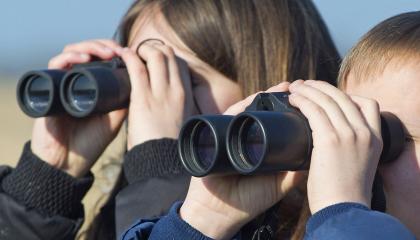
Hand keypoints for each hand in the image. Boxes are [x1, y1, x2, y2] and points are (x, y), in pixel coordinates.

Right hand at [31, 40, 126, 177]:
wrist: (68, 163)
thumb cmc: (91, 143)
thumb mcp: (115, 119)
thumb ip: (125, 102)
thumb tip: (143, 81)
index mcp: (93, 86)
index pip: (100, 58)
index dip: (113, 51)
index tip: (129, 52)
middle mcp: (77, 81)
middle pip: (87, 51)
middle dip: (102, 45)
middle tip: (116, 50)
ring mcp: (63, 84)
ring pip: (72, 53)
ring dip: (88, 47)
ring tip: (103, 52)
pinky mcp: (50, 89)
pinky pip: (54, 66)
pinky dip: (67, 58)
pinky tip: (81, 58)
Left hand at [119, 42, 195, 149]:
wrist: (163, 163)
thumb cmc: (169, 147)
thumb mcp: (181, 124)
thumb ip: (176, 110)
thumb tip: (167, 105)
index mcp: (187, 96)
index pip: (180, 64)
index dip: (165, 56)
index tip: (152, 59)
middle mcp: (178, 90)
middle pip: (169, 54)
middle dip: (153, 48)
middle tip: (139, 55)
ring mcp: (161, 93)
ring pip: (156, 54)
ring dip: (142, 49)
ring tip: (131, 54)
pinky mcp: (144, 98)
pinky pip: (137, 67)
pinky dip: (129, 57)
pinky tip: (122, 56)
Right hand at [179, 82, 304, 239]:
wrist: (220, 211)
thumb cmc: (249, 201)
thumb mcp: (279, 186)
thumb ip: (295, 172)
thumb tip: (317, 153)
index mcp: (263, 146)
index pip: (279, 123)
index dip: (294, 111)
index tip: (312, 100)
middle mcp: (248, 137)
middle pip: (266, 111)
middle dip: (282, 98)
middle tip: (301, 86)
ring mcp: (233, 134)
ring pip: (251, 108)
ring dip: (267, 95)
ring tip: (286, 86)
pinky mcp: (218, 133)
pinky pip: (231, 115)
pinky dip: (244, 104)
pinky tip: (259, 96)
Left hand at [288, 80, 382, 212]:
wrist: (343, 210)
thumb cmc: (344, 192)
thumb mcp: (357, 164)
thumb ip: (350, 146)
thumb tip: (327, 135)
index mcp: (376, 138)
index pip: (368, 104)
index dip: (346, 95)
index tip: (327, 95)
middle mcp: (365, 132)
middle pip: (343, 96)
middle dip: (321, 87)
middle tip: (304, 85)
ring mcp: (349, 134)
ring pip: (327, 99)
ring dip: (308, 90)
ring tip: (295, 88)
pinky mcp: (330, 140)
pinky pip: (314, 110)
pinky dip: (302, 101)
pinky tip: (292, 99)